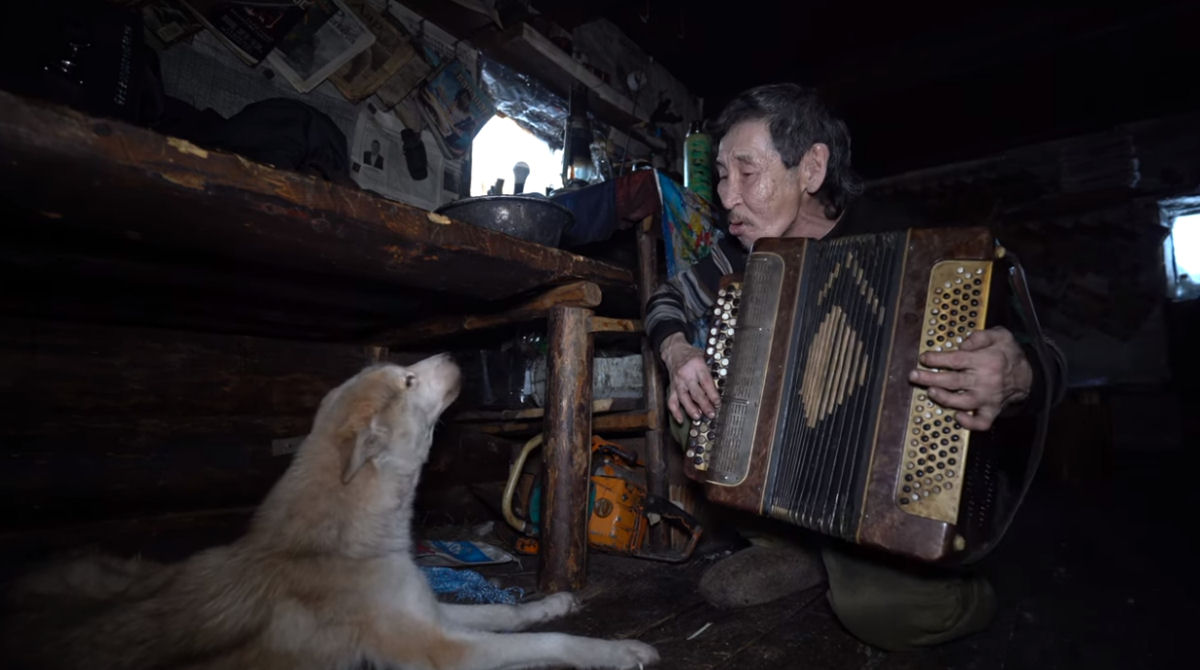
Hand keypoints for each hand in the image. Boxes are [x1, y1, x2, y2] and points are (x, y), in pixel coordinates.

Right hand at [661, 333, 720, 423]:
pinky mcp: (672, 387)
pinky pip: (672, 401)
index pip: (706, 382)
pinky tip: (680, 419)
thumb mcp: (704, 357)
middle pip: (696, 392)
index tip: (718, 403)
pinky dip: (675, 411)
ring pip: (684, 398)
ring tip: (698, 417)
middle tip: (711, 414)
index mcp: (697, 365)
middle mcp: (686, 374)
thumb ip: (711, 372)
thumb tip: (720, 389)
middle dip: (704, 405)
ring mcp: (678, 382)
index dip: (713, 395)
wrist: (674, 350)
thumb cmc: (691, 355)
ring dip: (691, 409)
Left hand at [907, 326, 1032, 430]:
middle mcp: (985, 381)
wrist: (1030, 375)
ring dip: (943, 398)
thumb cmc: (1009, 354)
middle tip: (913, 375)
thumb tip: (962, 344)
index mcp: (985, 360)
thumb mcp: (1000, 335)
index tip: (924, 358)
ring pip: (962, 402)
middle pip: (952, 381)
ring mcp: (987, 398)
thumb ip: (980, 336)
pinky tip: (957, 416)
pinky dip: (969, 423)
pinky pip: (981, 422)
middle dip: (929, 378)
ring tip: (930, 392)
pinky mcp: (991, 410)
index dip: (936, 359)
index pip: (955, 359)